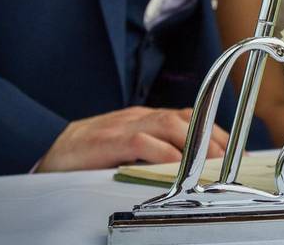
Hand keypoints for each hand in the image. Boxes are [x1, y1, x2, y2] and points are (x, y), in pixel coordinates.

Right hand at [35, 106, 228, 171]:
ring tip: (211, 161)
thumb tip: (191, 167)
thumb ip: (156, 151)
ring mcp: (123, 126)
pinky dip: (162, 151)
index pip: (190, 116)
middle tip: (230, 159)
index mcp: (146, 118)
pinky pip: (141, 141)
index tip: (235, 150)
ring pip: (169, 124)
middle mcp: (139, 117)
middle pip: (186, 117)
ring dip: (194, 143)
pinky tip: (176, 164)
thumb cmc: (92, 156)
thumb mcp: (130, 150)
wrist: (49, 156)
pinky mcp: (107, 141)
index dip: (214, 131)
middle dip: (211, 137)